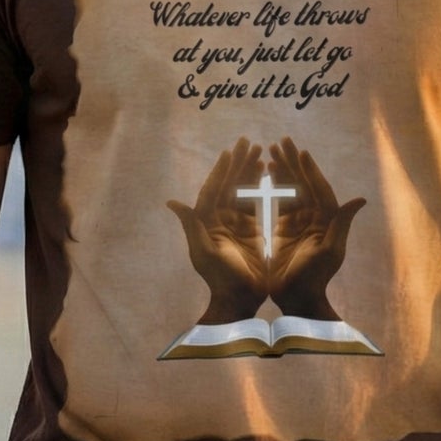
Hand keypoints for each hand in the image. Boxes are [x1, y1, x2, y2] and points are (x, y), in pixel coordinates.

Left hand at [167, 138, 267, 323]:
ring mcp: (235, 223)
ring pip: (241, 189)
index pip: (213, 189)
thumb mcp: (204, 252)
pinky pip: (254, 202)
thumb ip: (192, 226)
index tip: (230, 151)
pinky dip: (259, 187)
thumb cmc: (220, 278)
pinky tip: (268, 173)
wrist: (239, 299)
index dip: (221, 170)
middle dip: (237, 162)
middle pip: (228, 184)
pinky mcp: (250, 230)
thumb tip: (173, 202)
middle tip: (248, 141)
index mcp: (206, 222)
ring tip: (260, 150)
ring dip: (249, 170)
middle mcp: (218, 219)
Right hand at [266, 137, 365, 321]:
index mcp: (327, 220)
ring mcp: (300, 220)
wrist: (298, 299)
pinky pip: (280, 199)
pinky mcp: (285, 227)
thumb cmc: (315, 278)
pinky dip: (274, 184)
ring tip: (272, 150)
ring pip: (292, 187)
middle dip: (294, 162)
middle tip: (283, 141)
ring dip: (283, 168)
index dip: (310, 170)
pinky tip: (267, 171)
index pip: (319, 188)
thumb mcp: (330, 251)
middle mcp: (315, 217)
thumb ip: (341, 223)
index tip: (301, 152)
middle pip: (304, 183)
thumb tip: (360, 199)